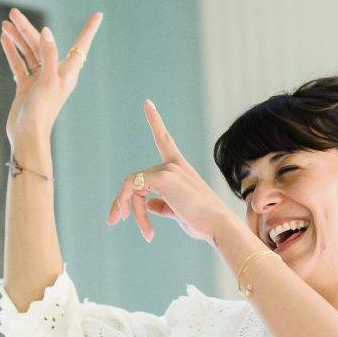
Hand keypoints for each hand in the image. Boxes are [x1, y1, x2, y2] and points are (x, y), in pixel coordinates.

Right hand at [1, 9, 100, 156]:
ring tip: (6, 23)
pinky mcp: (27, 87)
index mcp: (67, 73)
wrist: (27, 135)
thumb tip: (46, 32)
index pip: (81, 46)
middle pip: (43, 44)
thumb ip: (48, 54)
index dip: (89, 30)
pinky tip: (5, 39)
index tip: (98, 15)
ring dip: (18, 38)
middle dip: (28, 28)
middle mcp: (55, 74)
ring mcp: (40, 80)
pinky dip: (13, 52)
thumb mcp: (47, 81)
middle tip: (14, 12)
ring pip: (29, 52)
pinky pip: (20, 64)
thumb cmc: (42, 111)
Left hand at [108, 101, 227, 244]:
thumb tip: (149, 206)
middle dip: (128, 205)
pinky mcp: (163, 177)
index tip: (147, 103)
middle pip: (137, 180)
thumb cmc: (204, 222)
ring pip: (132, 186)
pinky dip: (132, 208)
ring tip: (146, 234)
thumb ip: (163, 206)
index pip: (165, 140)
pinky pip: (132, 188)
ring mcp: (168, 168)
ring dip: (132, 211)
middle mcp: (174, 164)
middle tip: (119, 222)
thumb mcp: (179, 212)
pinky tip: (147, 230)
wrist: (218, 226)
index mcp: (180, 168)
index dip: (155, 121)